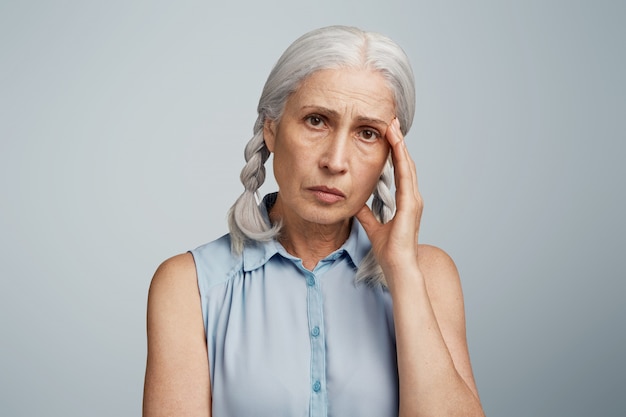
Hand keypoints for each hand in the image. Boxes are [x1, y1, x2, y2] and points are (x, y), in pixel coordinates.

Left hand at [356, 118, 422, 276]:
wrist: (398, 266)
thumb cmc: (389, 251)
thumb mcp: (373, 226)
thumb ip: (366, 213)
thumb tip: (356, 203)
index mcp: (406, 202)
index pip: (400, 170)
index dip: (394, 151)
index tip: (387, 134)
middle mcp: (412, 198)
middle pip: (406, 162)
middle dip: (398, 141)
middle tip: (391, 121)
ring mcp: (414, 200)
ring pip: (407, 164)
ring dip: (399, 144)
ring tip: (392, 125)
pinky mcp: (410, 204)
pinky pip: (405, 176)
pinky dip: (401, 158)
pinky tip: (396, 144)